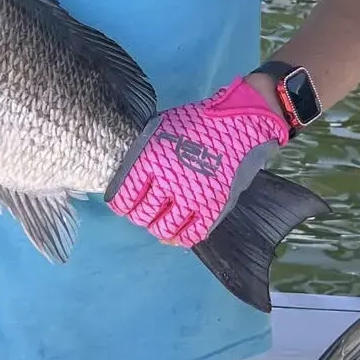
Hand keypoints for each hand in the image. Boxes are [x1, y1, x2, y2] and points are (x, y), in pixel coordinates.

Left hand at [106, 77, 288, 247]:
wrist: (238, 123)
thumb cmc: (196, 122)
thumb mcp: (160, 129)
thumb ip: (143, 153)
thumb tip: (130, 176)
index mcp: (149, 160)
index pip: (124, 198)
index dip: (121, 205)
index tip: (124, 204)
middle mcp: (167, 182)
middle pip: (142, 215)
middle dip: (140, 215)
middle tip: (144, 210)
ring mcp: (191, 198)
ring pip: (163, 229)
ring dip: (158, 227)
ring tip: (161, 219)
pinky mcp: (212, 208)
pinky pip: (191, 235)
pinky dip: (181, 238)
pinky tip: (178, 231)